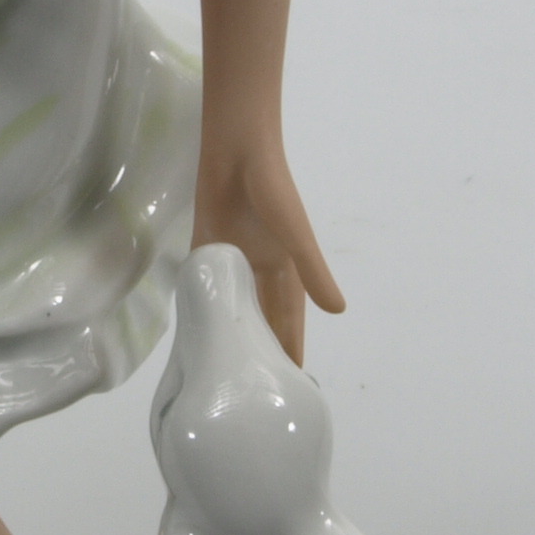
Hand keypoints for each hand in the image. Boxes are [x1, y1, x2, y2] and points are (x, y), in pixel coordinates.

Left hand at [193, 135, 343, 361]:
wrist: (237, 151)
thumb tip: (338, 311)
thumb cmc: (273, 191)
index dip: (291, 345)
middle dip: (263, 345)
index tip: (293, 379)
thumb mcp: (296, 236)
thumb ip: (313, 272)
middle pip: (261, 316)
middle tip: (259, 383)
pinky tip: (195, 326)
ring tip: (228, 363)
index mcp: (284, 268)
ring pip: (233, 304)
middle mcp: (258, 269)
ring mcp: (232, 260)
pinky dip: (203, 303)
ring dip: (233, 329)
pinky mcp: (206, 248)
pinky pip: (204, 284)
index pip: (288, 318)